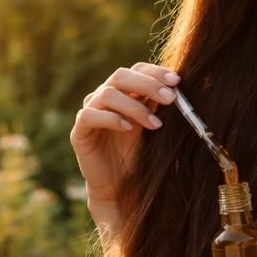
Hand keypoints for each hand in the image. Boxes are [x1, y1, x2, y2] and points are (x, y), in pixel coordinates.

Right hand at [70, 62, 178, 208]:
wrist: (120, 187)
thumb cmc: (138, 154)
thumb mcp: (153, 125)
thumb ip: (159, 105)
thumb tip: (178, 87)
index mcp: (123, 92)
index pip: (136, 70)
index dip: (155, 72)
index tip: (176, 81)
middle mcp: (103, 97)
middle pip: (121, 76)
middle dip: (148, 85)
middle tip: (170, 98)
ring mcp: (89, 112)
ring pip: (108, 94)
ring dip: (135, 107)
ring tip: (155, 124)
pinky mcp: (78, 131)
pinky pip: (89, 115)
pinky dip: (111, 119)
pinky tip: (128, 128)